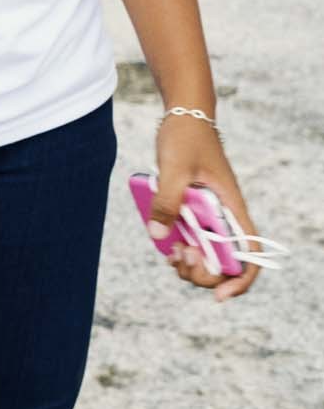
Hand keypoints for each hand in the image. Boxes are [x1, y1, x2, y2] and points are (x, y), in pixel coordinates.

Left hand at [148, 117, 259, 301]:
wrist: (182, 114)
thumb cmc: (185, 137)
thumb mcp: (174, 168)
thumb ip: (167, 201)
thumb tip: (159, 235)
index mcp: (231, 208)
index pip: (250, 254)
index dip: (241, 280)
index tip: (218, 294)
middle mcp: (223, 215)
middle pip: (224, 262)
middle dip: (203, 273)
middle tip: (179, 260)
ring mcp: (208, 213)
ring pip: (204, 252)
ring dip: (188, 262)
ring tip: (169, 252)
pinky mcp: (192, 207)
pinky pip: (188, 236)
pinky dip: (177, 244)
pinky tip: (163, 239)